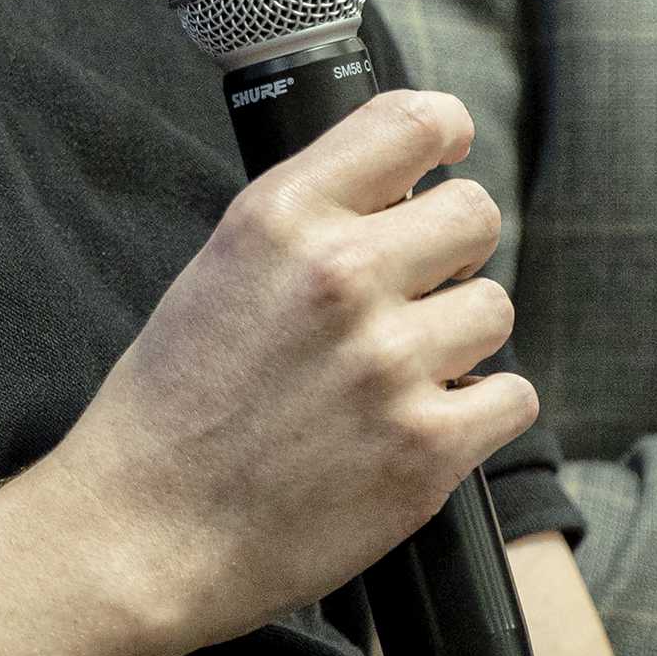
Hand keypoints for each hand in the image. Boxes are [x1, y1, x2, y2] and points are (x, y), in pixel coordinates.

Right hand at [43, 88, 534, 652]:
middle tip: (415, 294)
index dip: (444, 134)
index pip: (413, 122)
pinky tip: (422, 425)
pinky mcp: (426, 447)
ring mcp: (389, 362)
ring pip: (495, 308)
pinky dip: (479, 413)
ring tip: (398, 374)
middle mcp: (341, 274)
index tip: (447, 157)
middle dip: (453, 253)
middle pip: (474, 215)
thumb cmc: (174, 405)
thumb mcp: (220, 268)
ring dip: (459, 340)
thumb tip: (402, 190)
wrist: (143, 532)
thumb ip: (309, 220)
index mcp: (282, 216)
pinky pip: (513, 396)